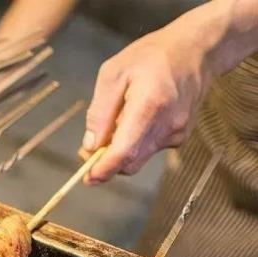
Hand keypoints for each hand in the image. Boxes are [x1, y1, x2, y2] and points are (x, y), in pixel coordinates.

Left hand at [81, 19, 214, 183]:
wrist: (197, 50)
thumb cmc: (151, 56)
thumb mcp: (113, 74)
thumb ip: (100, 112)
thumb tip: (90, 145)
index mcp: (148, 106)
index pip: (125, 151)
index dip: (104, 169)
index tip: (88, 177)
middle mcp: (167, 125)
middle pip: (130, 162)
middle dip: (106, 162)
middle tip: (89, 149)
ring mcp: (177, 133)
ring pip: (139, 158)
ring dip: (121, 151)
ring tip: (115, 122)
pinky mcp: (181, 136)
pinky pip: (150, 149)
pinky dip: (136, 143)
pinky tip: (136, 119)